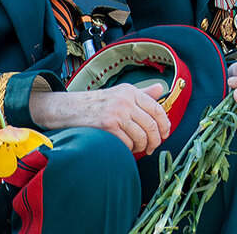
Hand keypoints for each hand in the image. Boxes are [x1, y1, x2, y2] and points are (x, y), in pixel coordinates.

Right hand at [29, 83, 170, 154]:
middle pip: (151, 125)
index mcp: (132, 92)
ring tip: (138, 148)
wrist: (71, 109)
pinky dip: (129, 149)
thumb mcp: (122, 93)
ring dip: (142, 146)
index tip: (165, 134)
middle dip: (155, 140)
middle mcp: (126, 100)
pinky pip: (127, 143)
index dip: (165, 125)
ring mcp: (116, 113)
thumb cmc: (99, 104)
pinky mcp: (107, 126)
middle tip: (152, 147)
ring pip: (140, 136)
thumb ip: (142, 93)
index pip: (157, 109)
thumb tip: (161, 89)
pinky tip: (126, 147)